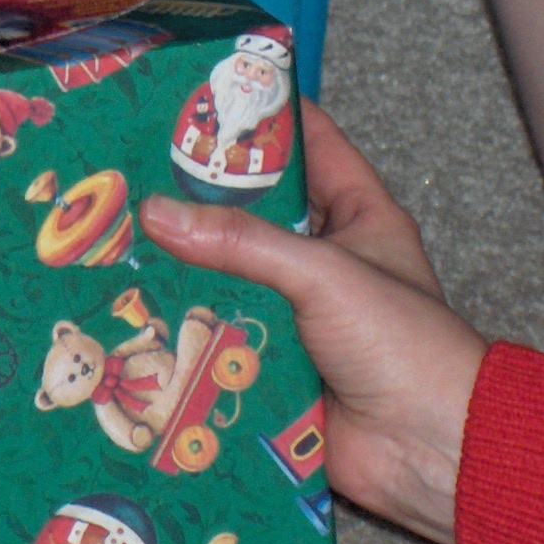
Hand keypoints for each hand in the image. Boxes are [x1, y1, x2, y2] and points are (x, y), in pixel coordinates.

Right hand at [139, 101, 485, 543]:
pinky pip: (217, 337)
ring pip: (227, 276)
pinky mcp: (271, 365)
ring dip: (181, 265)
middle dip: (197, 195)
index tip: (200, 92)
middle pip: (252, 212)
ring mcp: (295, 315)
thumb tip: (158, 213)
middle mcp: (324, 261)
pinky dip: (180, 328)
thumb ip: (243, 243)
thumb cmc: (404, 348)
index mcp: (358, 217)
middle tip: (131, 166)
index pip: (310, 143)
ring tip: (112, 231)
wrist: (431, 451)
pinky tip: (127, 308)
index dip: (262, 114)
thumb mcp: (325, 274)